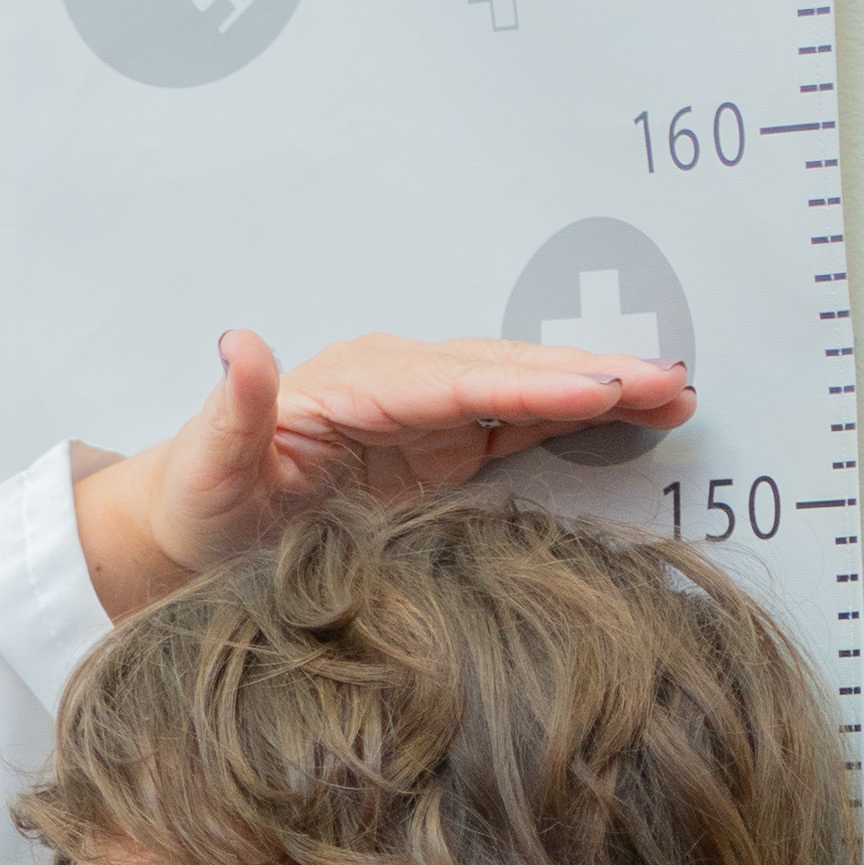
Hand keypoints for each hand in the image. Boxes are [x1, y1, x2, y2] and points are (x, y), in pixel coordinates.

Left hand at [73, 324, 697, 619]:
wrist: (187, 521)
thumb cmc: (199, 500)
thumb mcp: (208, 466)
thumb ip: (233, 410)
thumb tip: (240, 343)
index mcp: (354, 386)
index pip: (457, 382)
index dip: (528, 386)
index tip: (594, 391)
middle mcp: (397, 384)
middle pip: (506, 372)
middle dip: (589, 376)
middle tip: (672, 381)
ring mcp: (421, 412)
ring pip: (522, 390)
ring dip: (597, 389)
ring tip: (676, 391)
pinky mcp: (433, 445)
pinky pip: (514, 422)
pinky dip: (571, 415)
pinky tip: (629, 415)